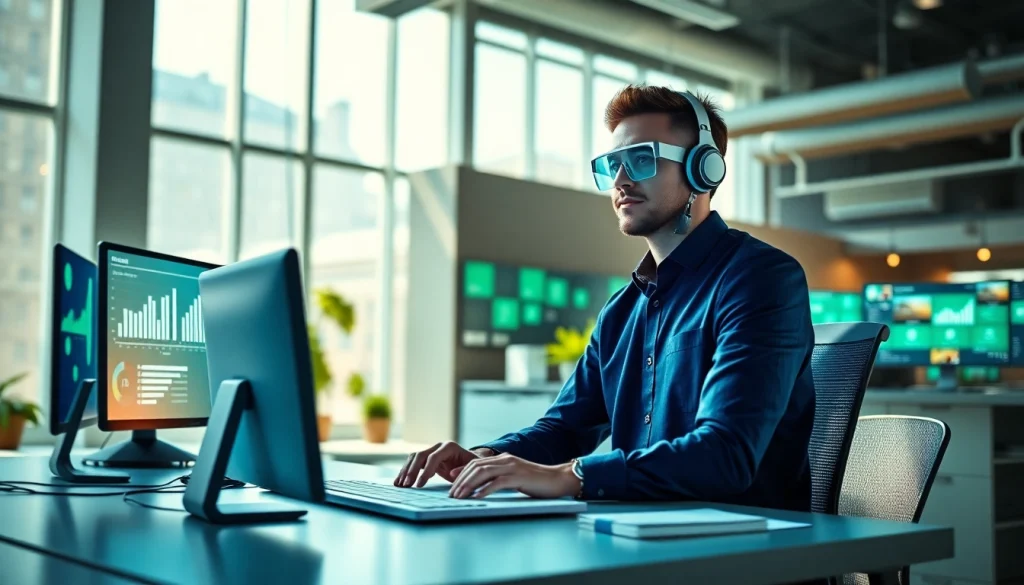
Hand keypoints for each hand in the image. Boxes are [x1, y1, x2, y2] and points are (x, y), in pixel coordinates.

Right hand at [394, 442, 491, 487]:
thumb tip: (453, 473)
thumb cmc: (473, 466)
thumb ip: (464, 470)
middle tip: (406, 485)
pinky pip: (413, 463)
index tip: (420, 485)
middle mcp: (438, 446)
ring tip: (400, 485)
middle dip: (412, 471)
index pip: (434, 457)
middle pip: (421, 455)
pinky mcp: (426, 458)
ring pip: (414, 458)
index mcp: (449, 447)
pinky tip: (399, 482)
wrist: (471, 463)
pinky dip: (406, 472)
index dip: (426, 471)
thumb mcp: (473, 468)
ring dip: (406, 471)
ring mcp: (431, 451)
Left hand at [448, 453, 580, 499]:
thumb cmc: (537, 482)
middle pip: (476, 466)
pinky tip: (476, 497)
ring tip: (460, 496)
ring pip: (483, 473)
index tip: (451, 483)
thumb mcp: (515, 478)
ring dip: (469, 485)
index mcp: (503, 459)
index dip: (462, 472)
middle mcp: (505, 460)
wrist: (558, 479)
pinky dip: (484, 490)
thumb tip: (482, 487)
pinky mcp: (518, 477)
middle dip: (461, 480)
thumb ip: (500, 478)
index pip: (476, 462)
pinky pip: (497, 483)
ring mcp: (512, 467)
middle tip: (452, 494)